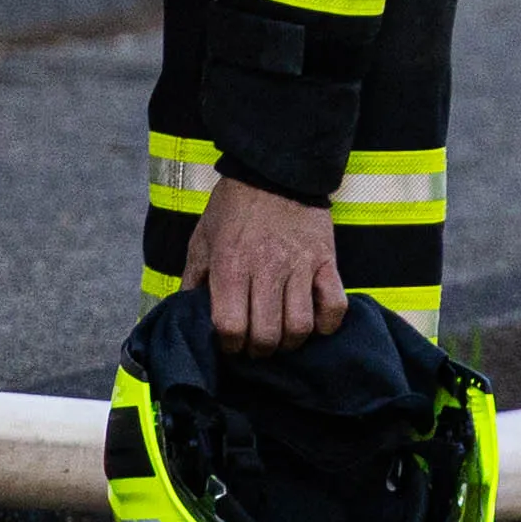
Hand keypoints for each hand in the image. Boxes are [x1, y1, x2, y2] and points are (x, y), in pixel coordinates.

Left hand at [187, 176, 345, 354]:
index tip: (230, 343)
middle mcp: (266, 270)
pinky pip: (334, 304)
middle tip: (255, 345)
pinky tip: (315, 324)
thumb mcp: (201, 240)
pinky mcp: (325, 260)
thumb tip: (186, 313)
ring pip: (300, 325)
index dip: (229, 345)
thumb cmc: (234, 207)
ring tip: (282, 337)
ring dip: (289, 341)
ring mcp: (300, 266)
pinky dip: (327, 323)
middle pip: (266, 334)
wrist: (275, 171)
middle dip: (258, 350)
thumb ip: (192, 279)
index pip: (231, 327)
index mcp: (230, 267)